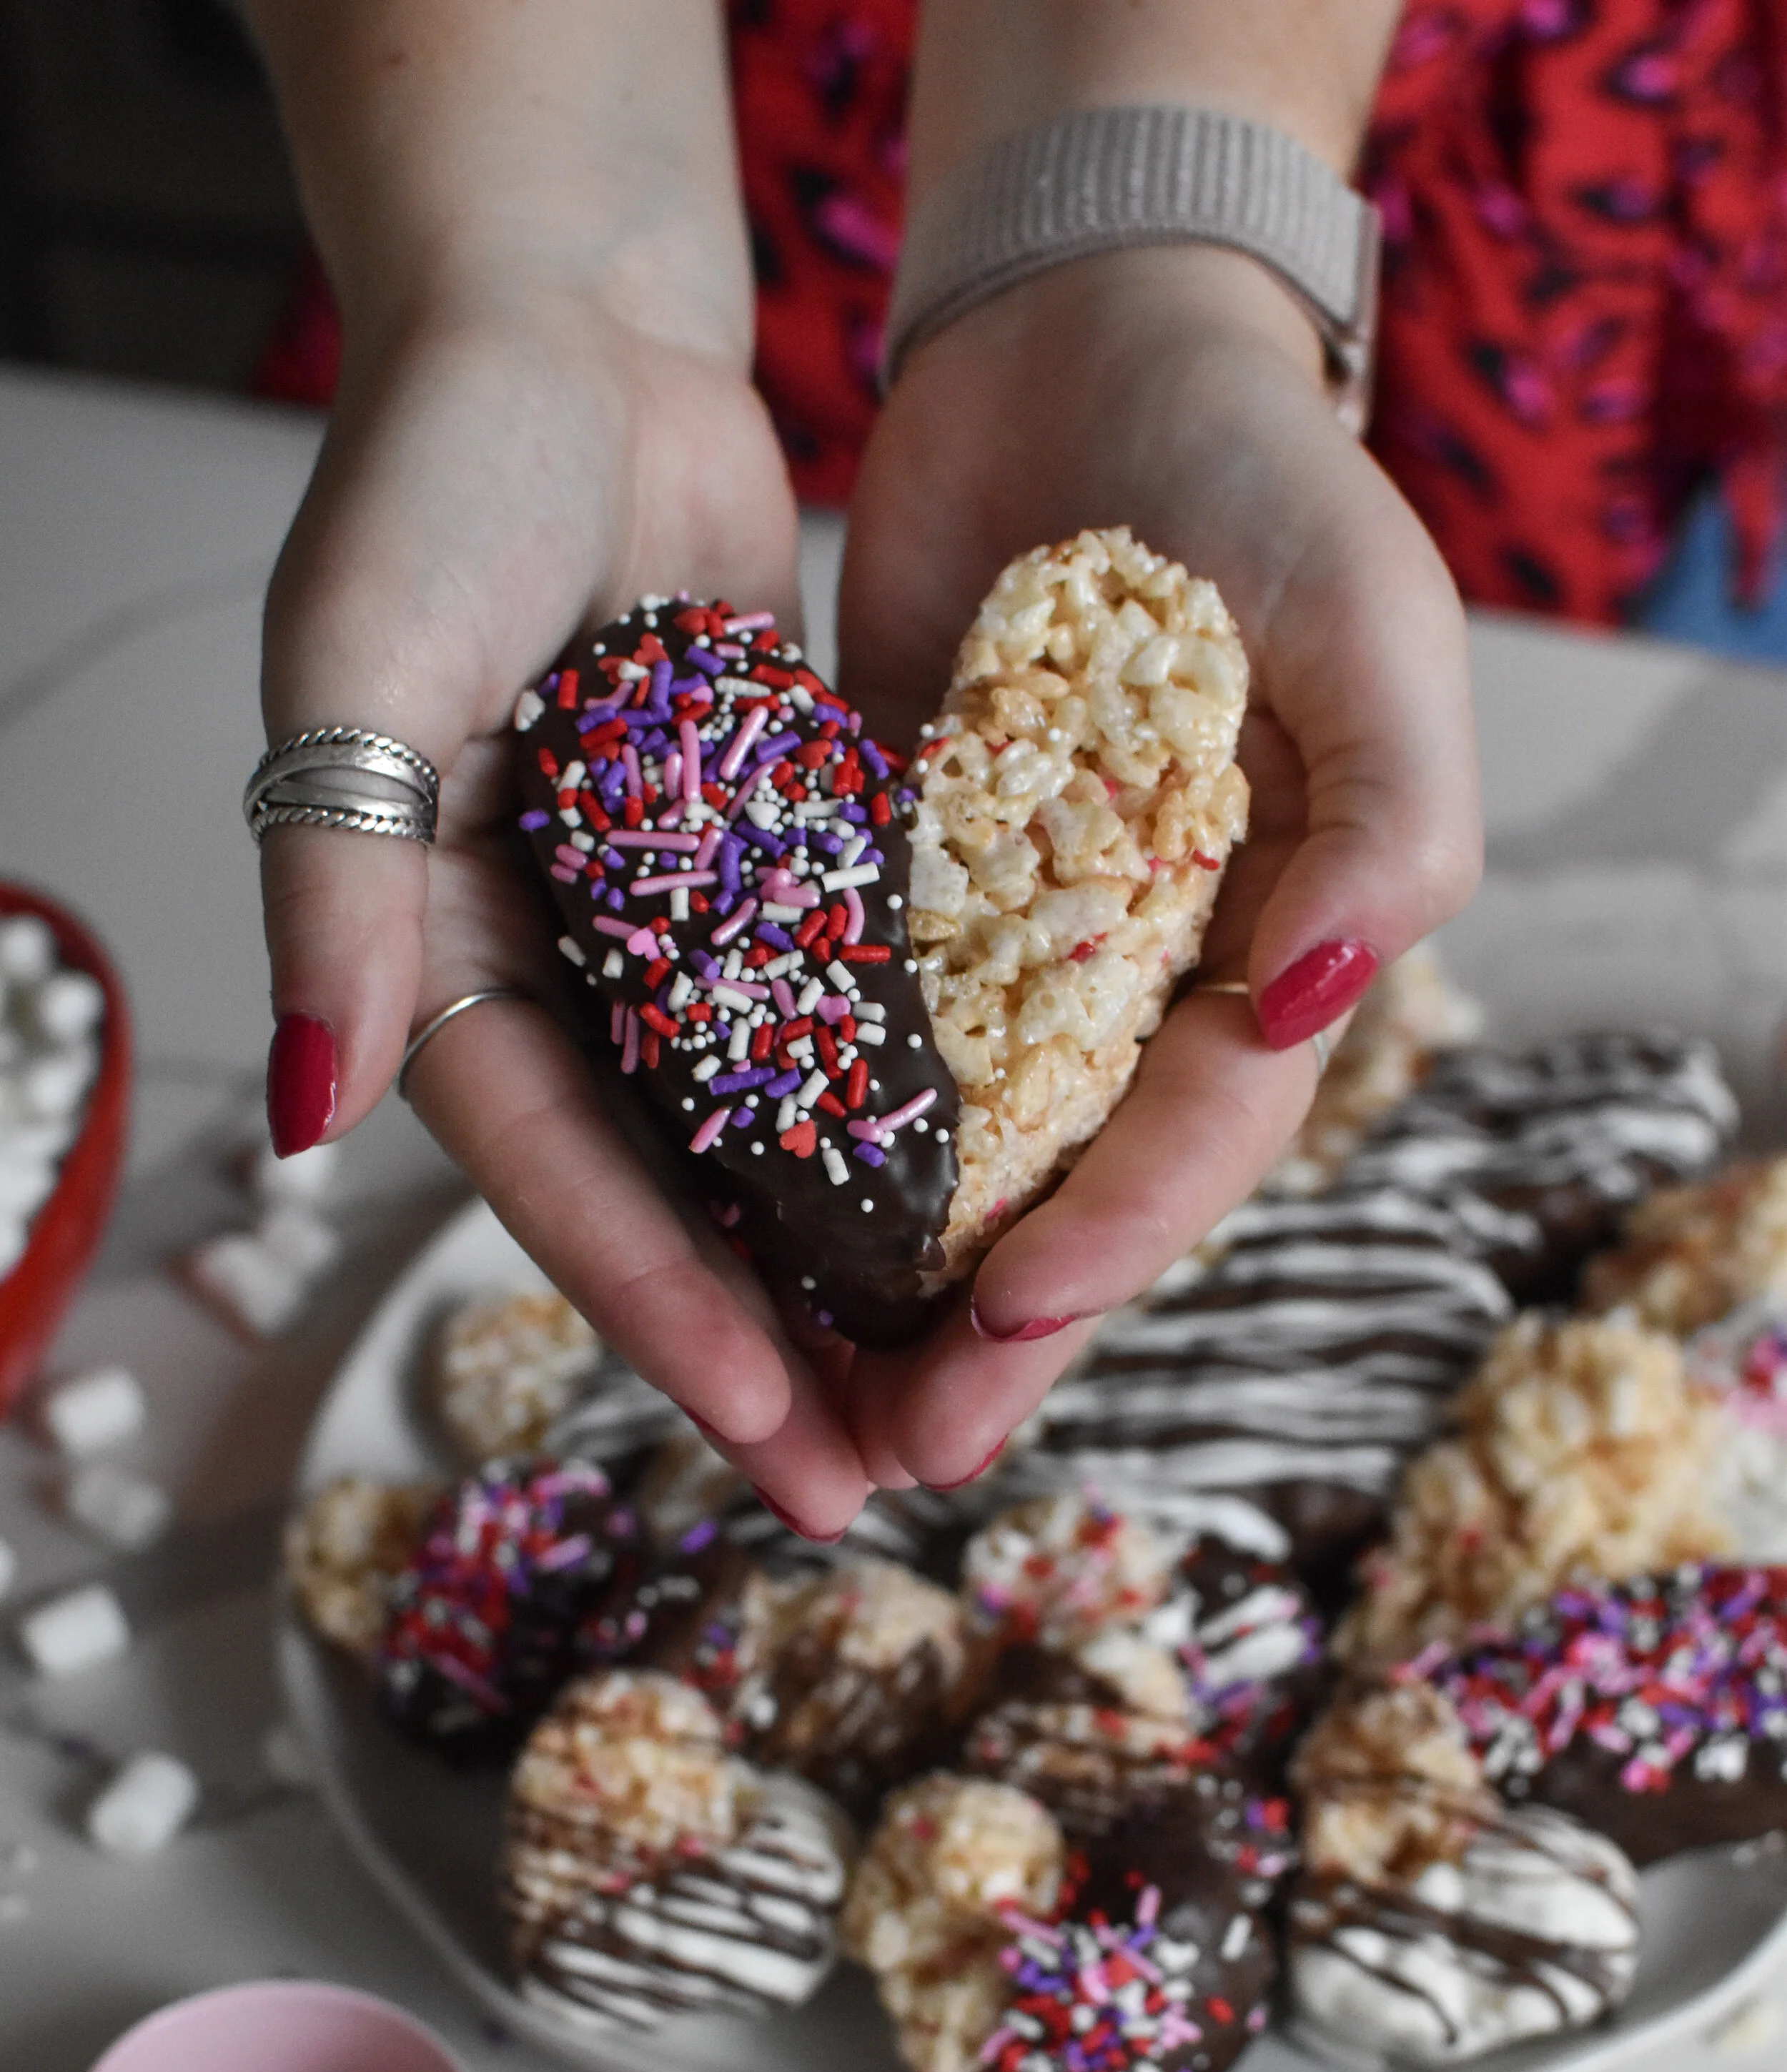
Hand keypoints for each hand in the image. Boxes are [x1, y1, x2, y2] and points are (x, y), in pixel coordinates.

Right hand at [259, 282, 874, 1535]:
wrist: (568, 328)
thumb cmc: (438, 470)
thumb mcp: (359, 667)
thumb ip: (330, 890)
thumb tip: (296, 1113)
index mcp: (435, 954)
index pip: (554, 1171)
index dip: (658, 1304)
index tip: (771, 1423)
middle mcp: (553, 970)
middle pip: (666, 1194)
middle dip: (767, 1341)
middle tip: (875, 1479)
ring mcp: (664, 935)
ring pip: (763, 1139)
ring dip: (847, 1266)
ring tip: (950, 1390)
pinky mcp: (763, 876)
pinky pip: (836, 1021)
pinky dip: (901, 1115)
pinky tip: (991, 1205)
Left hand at [835, 246, 1481, 1489]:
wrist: (1090, 351)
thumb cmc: (1262, 479)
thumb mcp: (1370, 625)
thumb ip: (1387, 821)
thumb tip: (1310, 1001)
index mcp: (1266, 950)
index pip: (1195, 1127)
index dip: (1113, 1228)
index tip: (1006, 1311)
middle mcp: (1138, 985)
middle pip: (1068, 1191)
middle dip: (989, 1333)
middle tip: (895, 1458)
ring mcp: (1012, 956)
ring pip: (951, 1163)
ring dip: (883, 1295)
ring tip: (803, 1415)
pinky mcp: (895, 904)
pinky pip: (848, 1051)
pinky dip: (799, 1152)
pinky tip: (728, 1242)